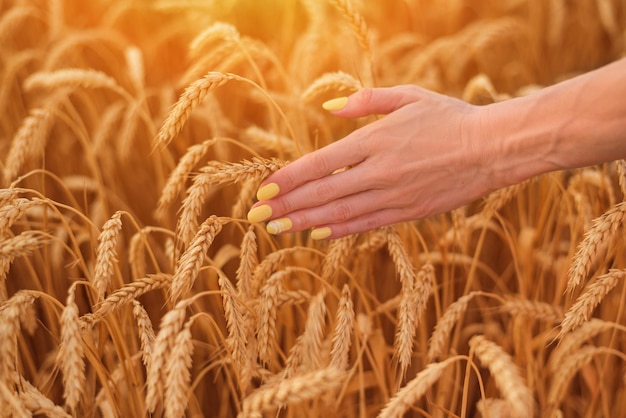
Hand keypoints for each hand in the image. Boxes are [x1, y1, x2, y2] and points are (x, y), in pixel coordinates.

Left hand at [247, 85, 498, 238]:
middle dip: (287, 205)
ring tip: (278, 229)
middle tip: (258, 217)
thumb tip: (330, 108)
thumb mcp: (408, 96)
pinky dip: (339, 230)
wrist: (492, 149)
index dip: (289, 179)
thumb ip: (366, 101)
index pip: (320, 164)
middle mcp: (379, 171)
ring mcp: (393, 195)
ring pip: (340, 213)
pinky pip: (366, 224)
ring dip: (305, 222)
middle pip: (322, 193)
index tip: (265, 189)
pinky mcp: (408, 213)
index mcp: (375, 140)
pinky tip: (318, 233)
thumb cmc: (449, 118)